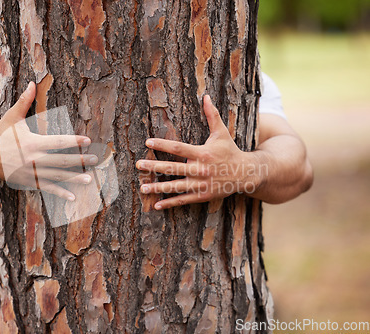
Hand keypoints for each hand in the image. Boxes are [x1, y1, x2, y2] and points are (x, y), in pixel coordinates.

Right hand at [0, 82, 97, 200]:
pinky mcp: (28, 181)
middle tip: (95, 159)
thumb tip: (32, 83)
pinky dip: (60, 193)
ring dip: (74, 178)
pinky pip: (47, 188)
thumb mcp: (11, 117)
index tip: (88, 140)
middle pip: (61, 160)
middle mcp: (33, 159)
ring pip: (57, 176)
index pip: (57, 142)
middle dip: (79, 160)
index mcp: (32, 143)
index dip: (74, 141)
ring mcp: (31, 173)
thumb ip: (24, 102)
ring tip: (90, 179)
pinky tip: (73, 197)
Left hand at [136, 95, 260, 209]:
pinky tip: (156, 204)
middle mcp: (200, 169)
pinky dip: (170, 203)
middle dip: (154, 167)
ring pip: (175, 187)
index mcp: (202, 153)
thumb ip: (212, 115)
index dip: (162, 145)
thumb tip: (205, 96)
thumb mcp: (222, 132)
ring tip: (142, 187)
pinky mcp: (202, 196)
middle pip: (173, 168)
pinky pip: (183, 200)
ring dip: (158, 188)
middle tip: (138, 165)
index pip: (178, 148)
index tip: (147, 142)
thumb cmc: (230, 150)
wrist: (246, 174)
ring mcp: (200, 184)